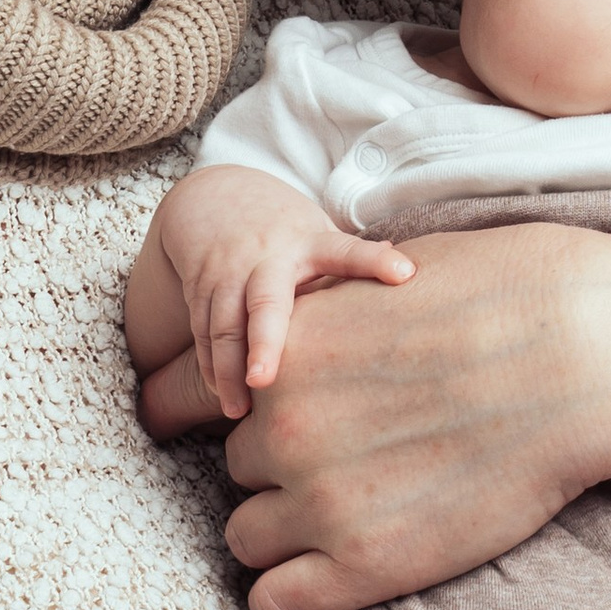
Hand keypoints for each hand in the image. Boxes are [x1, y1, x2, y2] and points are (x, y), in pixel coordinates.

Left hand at [138, 223, 610, 609]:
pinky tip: (331, 576)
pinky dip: (291, 596)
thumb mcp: (380, 284)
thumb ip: (316, 318)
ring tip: (355, 514)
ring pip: (246, 538)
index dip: (205, 410)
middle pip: (231, 467)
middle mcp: (280, 427)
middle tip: (346, 459)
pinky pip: (274, 605)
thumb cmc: (504, 300)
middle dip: (275, 466)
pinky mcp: (367, 566)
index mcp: (278, 351)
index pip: (173, 396)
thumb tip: (285, 325)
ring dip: (284, 531)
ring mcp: (319, 501)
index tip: (225, 424)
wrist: (587, 355)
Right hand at [160, 169, 414, 422]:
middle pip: (265, 301)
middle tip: (263, 380)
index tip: (405, 273)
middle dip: (263, 341)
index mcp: (308, 242)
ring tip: (239, 411)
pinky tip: (222, 396)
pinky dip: (210, 366)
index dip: (375, 261)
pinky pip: (202, 333)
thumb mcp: (319, 232)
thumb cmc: (284, 228)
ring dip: (227, 370)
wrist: (214, 198)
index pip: (346, 252)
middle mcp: (265, 258)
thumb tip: (410, 275)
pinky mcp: (200, 289)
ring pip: (222, 325)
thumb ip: (353, 261)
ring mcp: (228, 273)